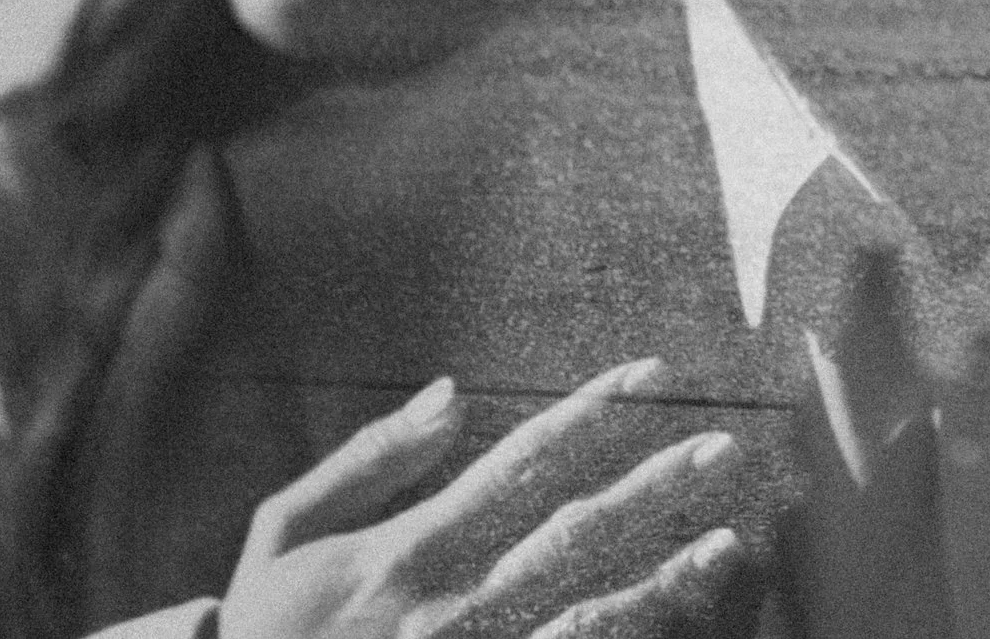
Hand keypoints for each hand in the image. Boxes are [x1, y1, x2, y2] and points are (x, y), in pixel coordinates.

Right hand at [220, 358, 743, 638]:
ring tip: (727, 542)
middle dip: (651, 487)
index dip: (588, 415)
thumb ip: (368, 458)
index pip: (517, 465)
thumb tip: (452, 391)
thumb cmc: (262, 630)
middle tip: (721, 447)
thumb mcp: (284, 530)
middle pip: (572, 536)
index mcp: (403, 551)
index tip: (648, 376)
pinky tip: (672, 620)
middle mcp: (449, 609)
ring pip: (587, 616)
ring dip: (663, 578)